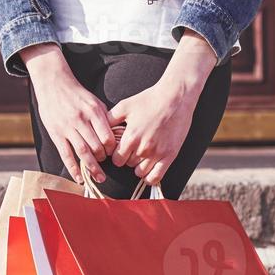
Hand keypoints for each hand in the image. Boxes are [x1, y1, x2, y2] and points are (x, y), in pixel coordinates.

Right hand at [21, 44, 114, 183]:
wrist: (54, 84)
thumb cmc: (76, 94)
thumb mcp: (94, 101)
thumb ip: (104, 117)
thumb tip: (115, 134)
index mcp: (93, 111)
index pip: (107, 136)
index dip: (112, 148)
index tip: (113, 153)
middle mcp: (81, 120)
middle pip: (96, 146)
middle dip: (103, 158)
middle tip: (105, 162)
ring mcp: (67, 128)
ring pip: (83, 152)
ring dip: (92, 167)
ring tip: (99, 177)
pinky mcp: (56, 134)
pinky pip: (66, 155)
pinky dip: (73, 169)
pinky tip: (80, 178)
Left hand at [110, 33, 217, 185]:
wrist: (175, 97)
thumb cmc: (149, 99)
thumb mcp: (125, 106)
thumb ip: (110, 119)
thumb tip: (99, 130)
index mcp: (131, 137)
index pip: (116, 160)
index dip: (117, 156)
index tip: (120, 150)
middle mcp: (143, 148)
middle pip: (128, 165)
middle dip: (128, 159)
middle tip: (133, 150)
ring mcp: (157, 153)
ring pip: (141, 172)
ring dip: (138, 167)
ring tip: (141, 156)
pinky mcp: (170, 155)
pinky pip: (156, 177)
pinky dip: (150, 178)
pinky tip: (148, 171)